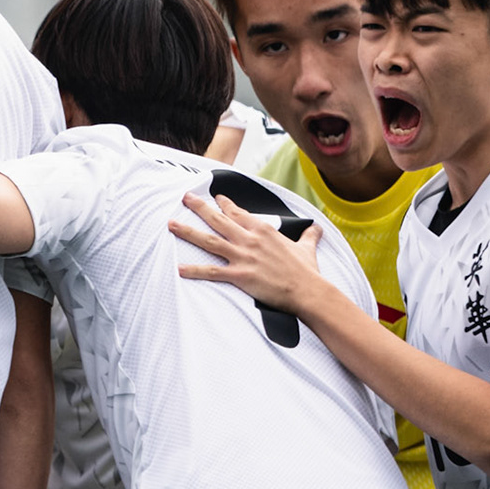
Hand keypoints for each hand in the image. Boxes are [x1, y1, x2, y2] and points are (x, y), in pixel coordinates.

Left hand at [169, 191, 324, 312]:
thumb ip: (309, 235)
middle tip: (185, 198)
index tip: (216, 198)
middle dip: (199, 207)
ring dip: (189, 232)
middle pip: (218, 219)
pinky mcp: (239, 276)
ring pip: (209, 240)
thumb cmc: (307, 270)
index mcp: (263, 230)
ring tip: (172, 224)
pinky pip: (211, 271)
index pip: (239, 212)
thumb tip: (316, 228)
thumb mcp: (308, 247)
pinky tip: (180, 268)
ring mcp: (243, 257)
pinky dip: (194, 270)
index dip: (225, 204)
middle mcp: (249, 239)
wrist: (307, 290)